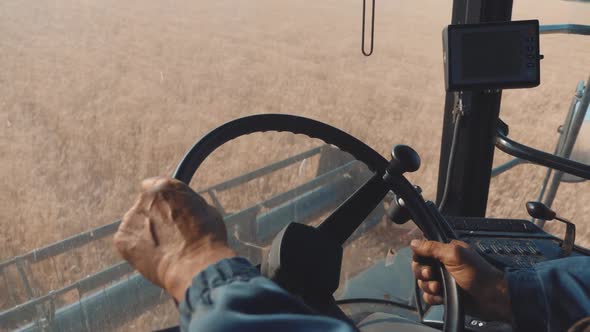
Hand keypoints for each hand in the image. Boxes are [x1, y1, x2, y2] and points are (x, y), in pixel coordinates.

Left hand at [114, 177, 235, 301]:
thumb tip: (184, 209)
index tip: (170, 211)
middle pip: (145, 206)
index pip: (154, 187)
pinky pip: (128, 243)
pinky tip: (156, 258)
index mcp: (164, 186)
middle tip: (170, 235)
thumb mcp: (205, 210)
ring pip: (136, 225)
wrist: (196, 266)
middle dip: (154, 218)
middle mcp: (144, 199)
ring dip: (146, 234)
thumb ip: (187, 205)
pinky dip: (137, 251)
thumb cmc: (207, 239)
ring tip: (166, 250)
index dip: (163, 201)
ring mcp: (130, 219)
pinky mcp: (122, 240)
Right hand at [410, 239, 511, 321]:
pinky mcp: (444, 295)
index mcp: (445, 251)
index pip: (422, 251)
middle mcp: (443, 265)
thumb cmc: (478, 273)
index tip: (426, 263)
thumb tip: (414, 243)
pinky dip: (432, 297)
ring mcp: (443, 280)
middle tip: (433, 275)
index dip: (420, 258)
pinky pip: (428, 296)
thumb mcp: (454, 255)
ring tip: (440, 288)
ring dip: (428, 286)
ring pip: (422, 282)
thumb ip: (433, 248)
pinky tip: (441, 297)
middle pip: (419, 267)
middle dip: (423, 273)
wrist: (491, 298)